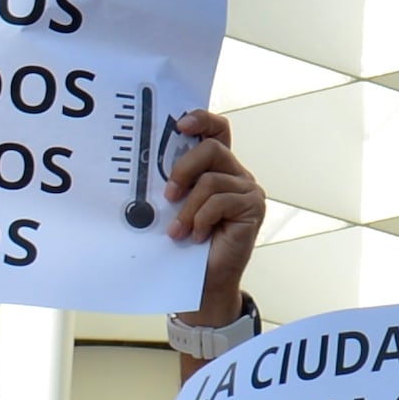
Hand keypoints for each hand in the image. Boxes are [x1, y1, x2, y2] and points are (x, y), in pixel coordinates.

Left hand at [157, 108, 266, 319]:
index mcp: (218, 167)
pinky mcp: (253, 207)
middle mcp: (236, 173)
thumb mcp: (175, 206)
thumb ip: (173, 183)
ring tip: (177, 230)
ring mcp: (247, 190)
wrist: (204, 280)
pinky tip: (196, 236)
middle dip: (183, 168)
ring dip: (187, 208)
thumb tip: (146, 165)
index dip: (201, 119)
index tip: (179, 125)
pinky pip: (220, 201)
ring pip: (211, 180)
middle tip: (168, 194)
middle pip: (212, 148)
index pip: (217, 129)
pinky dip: (201, 219)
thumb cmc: (187, 242)